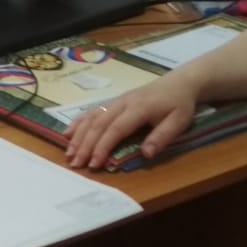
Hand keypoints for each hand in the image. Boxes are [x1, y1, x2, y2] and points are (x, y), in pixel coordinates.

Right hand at [63, 70, 202, 168]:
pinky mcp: (112, 102)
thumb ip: (162, 137)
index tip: (94, 163)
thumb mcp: (178, 122)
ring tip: (69, 153)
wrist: (179, 83)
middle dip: (85, 145)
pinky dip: (78, 123)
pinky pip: (92, 111)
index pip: (116, 129)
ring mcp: (115, 101)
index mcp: (138, 108)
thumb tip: (145, 154)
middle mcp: (122, 103)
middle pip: (98, 124)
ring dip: (78, 135)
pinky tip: (68, 134)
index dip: (103, 146)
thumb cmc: (179, 105)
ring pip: (91, 117)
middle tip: (76, 163)